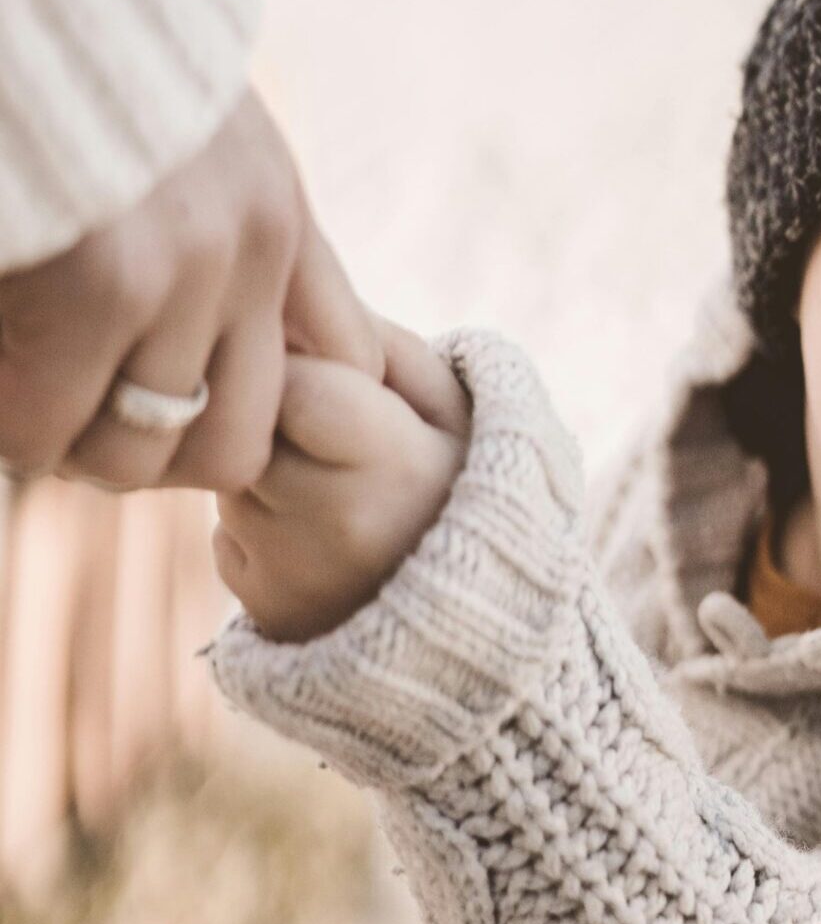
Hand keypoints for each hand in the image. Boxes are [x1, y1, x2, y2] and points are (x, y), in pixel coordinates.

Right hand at [0, 87, 383, 491]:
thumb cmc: (77, 55)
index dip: (255, 409)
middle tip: (71, 423)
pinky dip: (8, 423)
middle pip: (237, 444)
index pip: (340, 364)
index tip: (173, 401)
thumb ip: (240, 233)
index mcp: (278, 209)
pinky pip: (44, 425)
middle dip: (150, 454)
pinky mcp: (103, 280)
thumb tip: (260, 348)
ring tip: (22, 392)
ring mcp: (189, 267)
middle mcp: (256, 246)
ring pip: (143, 452)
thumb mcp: (200, 136)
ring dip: (68, 445)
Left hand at [212, 317, 471, 643]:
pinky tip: (323, 534)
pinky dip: (263, 525)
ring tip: (339, 482)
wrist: (485, 613)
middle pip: (249, 427)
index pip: (291, 381)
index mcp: (394, 463)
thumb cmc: (470, 480)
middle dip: (277, 411)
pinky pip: (231, 537)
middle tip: (334, 427)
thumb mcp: (454, 400)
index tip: (329, 369)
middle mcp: (333, 524)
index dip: (299, 362)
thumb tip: (280, 310)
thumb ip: (374, 341)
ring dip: (267, 465)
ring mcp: (292, 575)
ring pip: (233, 479)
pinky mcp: (263, 610)